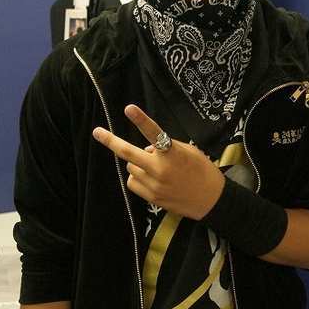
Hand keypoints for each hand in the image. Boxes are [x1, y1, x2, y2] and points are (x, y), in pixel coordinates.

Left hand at [93, 105, 224, 219]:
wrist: (211, 200)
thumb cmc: (202, 170)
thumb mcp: (189, 151)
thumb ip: (166, 147)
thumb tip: (146, 149)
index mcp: (173, 154)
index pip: (154, 133)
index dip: (141, 120)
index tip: (128, 108)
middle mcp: (160, 169)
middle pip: (128, 153)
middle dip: (111, 141)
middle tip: (97, 132)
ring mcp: (154, 184)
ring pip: (131, 167)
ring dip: (137, 163)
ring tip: (156, 168)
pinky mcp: (151, 198)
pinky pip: (132, 182)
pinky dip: (138, 177)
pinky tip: (153, 179)